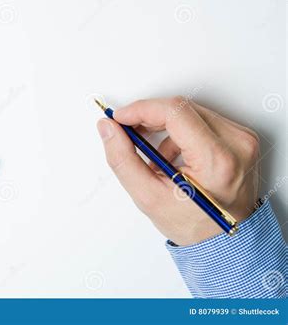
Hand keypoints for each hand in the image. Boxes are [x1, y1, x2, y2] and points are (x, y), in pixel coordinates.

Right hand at [97, 97, 259, 244]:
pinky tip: (172, 155)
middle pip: (182, 109)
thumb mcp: (148, 197)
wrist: (224, 242)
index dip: (142, 110)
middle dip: (149, 117)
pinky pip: (203, 121)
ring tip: (154, 156)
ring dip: (165, 126)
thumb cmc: (193, 225)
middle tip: (129, 133)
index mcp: (217, 160)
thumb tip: (108, 128)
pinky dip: (181, 132)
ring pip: (191, 112)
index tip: (120, 118)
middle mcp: (237, 144)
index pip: (175, 112)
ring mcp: (243, 140)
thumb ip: (123, 159)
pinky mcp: (241, 139)